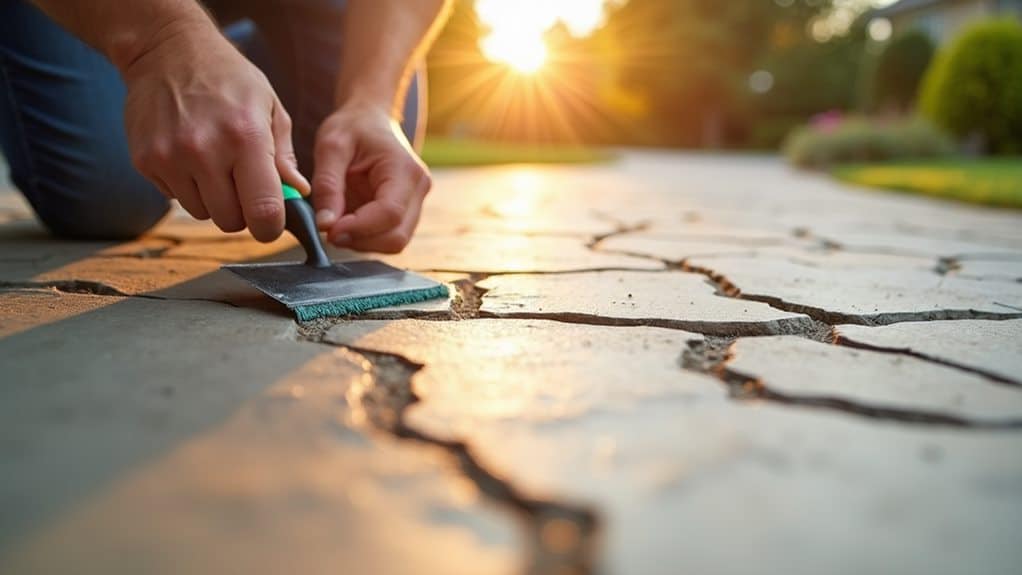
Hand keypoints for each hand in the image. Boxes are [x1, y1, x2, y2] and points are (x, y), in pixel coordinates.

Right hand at [123, 22, 309, 241]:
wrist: (167, 50)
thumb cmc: (228, 79)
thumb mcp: (270, 108)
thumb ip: (284, 156)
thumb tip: (299, 193)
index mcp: (246, 138)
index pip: (263, 212)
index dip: (270, 227)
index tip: (271, 222)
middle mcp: (205, 152)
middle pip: (230, 221)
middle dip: (241, 212)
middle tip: (242, 185)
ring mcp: (170, 158)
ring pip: (202, 213)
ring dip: (212, 200)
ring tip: (214, 165)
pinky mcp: (145, 161)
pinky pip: (175, 198)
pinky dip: (186, 187)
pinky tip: (189, 156)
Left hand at [311, 103, 430, 252]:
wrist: (371, 118)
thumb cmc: (353, 127)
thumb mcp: (331, 147)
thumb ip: (327, 186)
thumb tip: (325, 225)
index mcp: (405, 169)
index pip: (389, 213)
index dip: (359, 229)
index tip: (328, 230)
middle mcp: (418, 190)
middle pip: (396, 236)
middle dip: (360, 240)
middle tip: (328, 230)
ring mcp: (416, 203)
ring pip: (394, 242)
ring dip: (362, 242)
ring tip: (337, 222)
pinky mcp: (406, 213)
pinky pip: (388, 237)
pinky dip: (366, 238)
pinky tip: (348, 221)